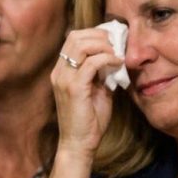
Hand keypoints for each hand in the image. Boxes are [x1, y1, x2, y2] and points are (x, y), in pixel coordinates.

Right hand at [52, 28, 122, 159]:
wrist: (79, 143)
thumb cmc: (89, 120)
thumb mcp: (96, 90)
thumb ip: (100, 73)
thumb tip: (115, 57)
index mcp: (62, 70)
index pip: (73, 38)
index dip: (94, 33)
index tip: (113, 40)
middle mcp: (59, 71)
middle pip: (75, 36)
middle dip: (99, 35)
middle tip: (117, 44)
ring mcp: (64, 79)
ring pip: (81, 45)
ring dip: (103, 45)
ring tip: (117, 54)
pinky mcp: (74, 88)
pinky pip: (92, 63)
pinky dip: (107, 58)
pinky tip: (117, 64)